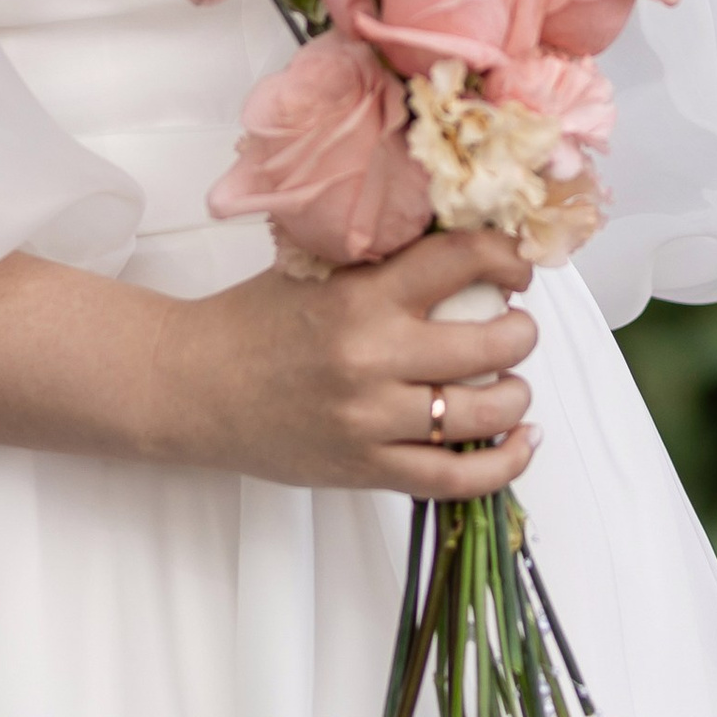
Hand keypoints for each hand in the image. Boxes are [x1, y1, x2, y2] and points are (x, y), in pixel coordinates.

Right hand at [163, 230, 540, 498]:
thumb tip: (460, 238)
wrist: (194, 386)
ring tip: (512, 381)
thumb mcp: (320, 268)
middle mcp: (372, 356)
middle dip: (520, 331)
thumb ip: (385, 257)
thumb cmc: (256, 320)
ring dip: (516, 394)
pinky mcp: (366, 470)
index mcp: (362, 295)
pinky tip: (522, 440)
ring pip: (483, 413)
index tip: (516, 264)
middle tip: (514, 324)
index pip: (461, 259)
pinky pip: (454, 478)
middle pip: (492, 343)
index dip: (506, 257)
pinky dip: (503, 464)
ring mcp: (371, 419)